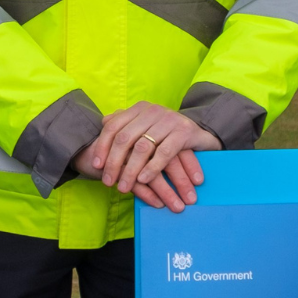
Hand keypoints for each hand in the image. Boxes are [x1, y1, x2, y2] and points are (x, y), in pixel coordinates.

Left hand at [74, 102, 220, 212]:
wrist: (200, 133)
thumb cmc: (168, 134)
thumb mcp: (146, 127)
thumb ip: (126, 123)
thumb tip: (103, 122)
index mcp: (140, 109)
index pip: (113, 126)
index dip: (103, 147)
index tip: (97, 166)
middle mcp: (153, 111)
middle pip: (125, 138)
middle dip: (114, 163)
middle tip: (108, 183)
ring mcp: (169, 119)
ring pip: (142, 148)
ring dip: (131, 171)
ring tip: (124, 188)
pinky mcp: (184, 132)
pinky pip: (164, 153)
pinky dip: (152, 168)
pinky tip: (144, 181)